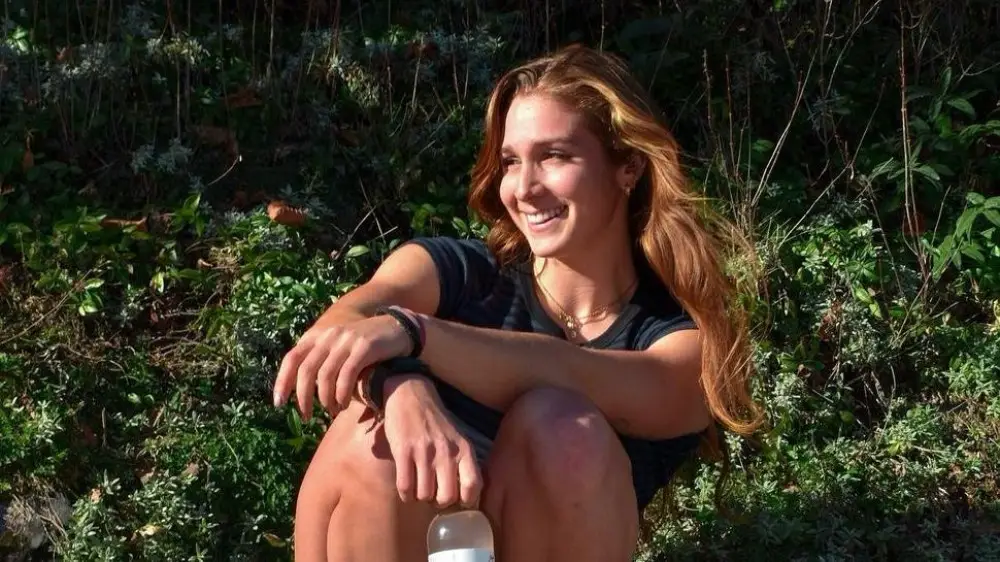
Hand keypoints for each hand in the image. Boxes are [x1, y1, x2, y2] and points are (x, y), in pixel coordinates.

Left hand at [272, 315, 412, 418]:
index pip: (292, 359)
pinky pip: (347, 375)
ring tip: (330, 411)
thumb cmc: (363, 347)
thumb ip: (321, 362)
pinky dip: (342, 394)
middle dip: (303, 397)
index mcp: (317, 336)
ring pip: (326, 375)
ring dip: (325, 399)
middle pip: (306, 370)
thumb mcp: (337, 348)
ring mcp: (346, 340)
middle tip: (306, 416)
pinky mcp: (364, 347)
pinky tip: (343, 404)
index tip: (279, 404)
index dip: (282, 382)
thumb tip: (302, 391)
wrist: (395, 328)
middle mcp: (329, 335)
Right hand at [383, 375, 482, 508]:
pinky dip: (406, 494)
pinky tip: (407, 488)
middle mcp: (446, 451)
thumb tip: (468, 495)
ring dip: (420, 497)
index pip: (474, 485)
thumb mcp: (459, 437)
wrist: (411, 394)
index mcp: (464, 448)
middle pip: (447, 497)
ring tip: (419, 488)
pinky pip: (405, 487)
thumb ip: (464, 462)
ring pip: (424, 495)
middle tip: (435, 495)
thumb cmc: (436, 421)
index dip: (467, 500)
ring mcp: (424, 452)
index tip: (459, 500)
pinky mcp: (403, 451)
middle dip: (439, 502)